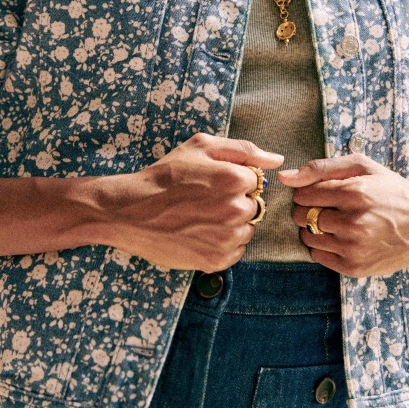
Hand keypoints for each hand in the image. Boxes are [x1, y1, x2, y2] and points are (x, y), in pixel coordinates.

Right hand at [101, 133, 283, 271]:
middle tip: (204, 200)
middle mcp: (236, 210)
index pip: (257, 181)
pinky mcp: (216, 260)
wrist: (130, 211)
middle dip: (236, 202)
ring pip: (246, 230)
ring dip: (231, 225)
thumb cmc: (165, 175)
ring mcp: (227, 238)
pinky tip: (200, 233)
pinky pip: (236, 251)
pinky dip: (223, 244)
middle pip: (254, 206)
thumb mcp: (200, 147)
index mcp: (235, 179)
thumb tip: (277, 160)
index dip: (236, 180)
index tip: (213, 182)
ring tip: (201, 216)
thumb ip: (244, 150)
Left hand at [278, 154, 408, 276]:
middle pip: (301, 216)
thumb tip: (285, 177)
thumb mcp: (363, 167)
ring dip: (314, 229)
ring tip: (336, 223)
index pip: (303, 194)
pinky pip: (318, 257)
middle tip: (327, 208)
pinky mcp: (355, 268)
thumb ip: (321, 168)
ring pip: (307, 237)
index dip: (306, 192)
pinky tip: (341, 238)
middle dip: (307, 210)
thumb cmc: (392, 190)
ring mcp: (354, 248)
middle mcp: (354, 222)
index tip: (319, 193)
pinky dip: (323, 246)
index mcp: (355, 193)